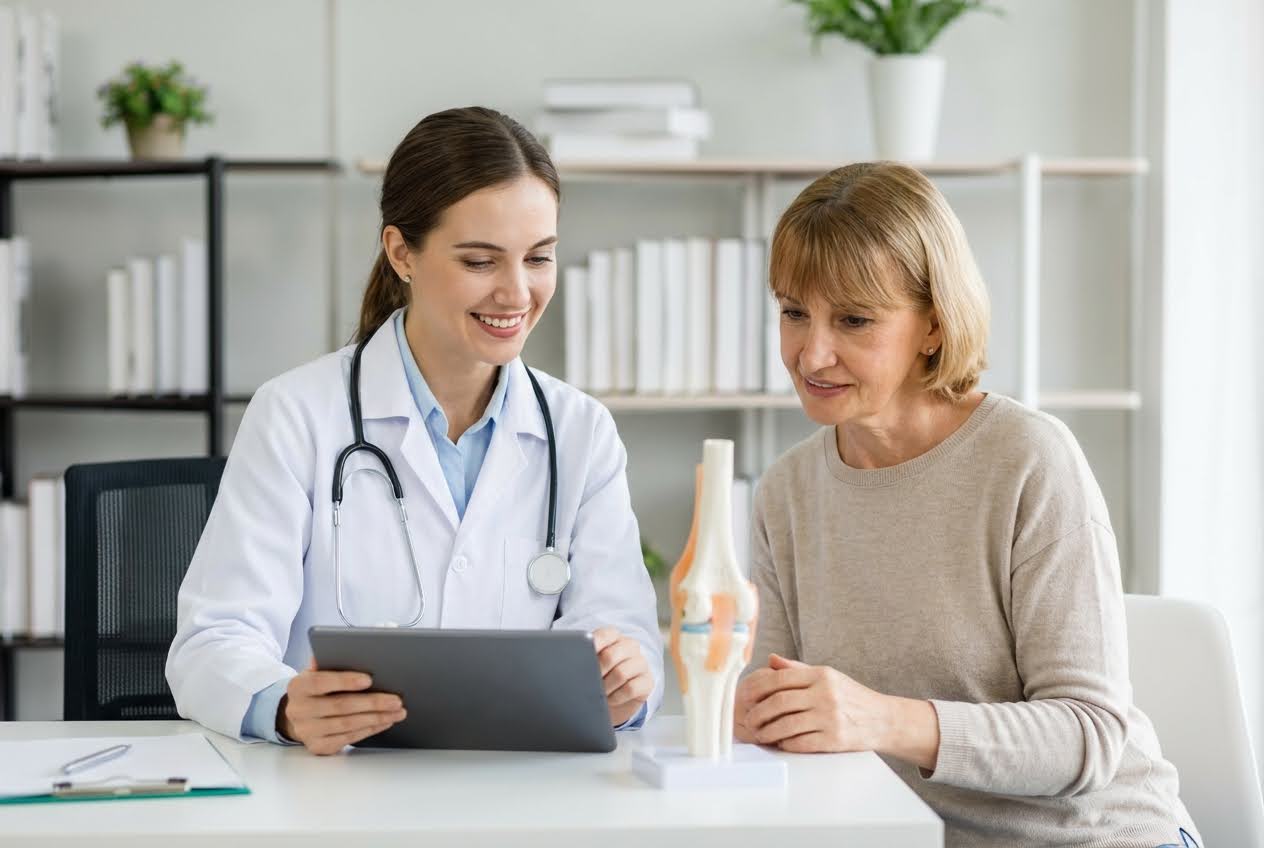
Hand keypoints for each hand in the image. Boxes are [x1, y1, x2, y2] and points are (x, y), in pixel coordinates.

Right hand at [278, 659, 406, 754]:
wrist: (297, 715)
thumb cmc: (315, 688)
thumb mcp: (317, 671)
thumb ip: (333, 658)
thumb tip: (356, 642)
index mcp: (298, 686)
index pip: (321, 682)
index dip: (345, 680)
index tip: (369, 679)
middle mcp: (299, 710)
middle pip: (340, 706)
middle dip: (372, 702)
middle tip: (396, 699)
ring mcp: (307, 731)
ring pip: (347, 725)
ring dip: (376, 718)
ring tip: (397, 711)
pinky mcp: (318, 746)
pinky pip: (348, 739)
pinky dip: (370, 729)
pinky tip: (384, 722)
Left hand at [591, 627, 652, 726]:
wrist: (612, 700)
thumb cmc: (597, 677)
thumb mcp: (588, 664)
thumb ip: (581, 656)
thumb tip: (564, 662)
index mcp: (614, 636)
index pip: (605, 635)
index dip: (592, 647)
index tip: (581, 658)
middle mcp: (630, 646)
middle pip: (611, 656)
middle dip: (595, 672)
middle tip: (587, 683)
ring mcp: (641, 663)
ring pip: (621, 674)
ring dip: (605, 687)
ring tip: (597, 694)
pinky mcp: (647, 681)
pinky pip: (631, 689)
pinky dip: (616, 697)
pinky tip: (609, 699)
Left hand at [735, 653, 893, 754]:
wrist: (884, 720)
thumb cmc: (852, 697)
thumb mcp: (829, 676)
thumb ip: (798, 669)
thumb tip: (771, 660)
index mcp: (822, 675)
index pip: (780, 678)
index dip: (758, 689)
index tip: (745, 697)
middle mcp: (826, 694)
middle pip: (780, 702)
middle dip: (759, 713)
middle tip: (749, 720)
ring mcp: (831, 718)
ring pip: (787, 725)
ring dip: (768, 732)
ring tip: (760, 734)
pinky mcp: (835, 740)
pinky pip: (801, 742)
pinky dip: (786, 744)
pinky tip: (781, 743)